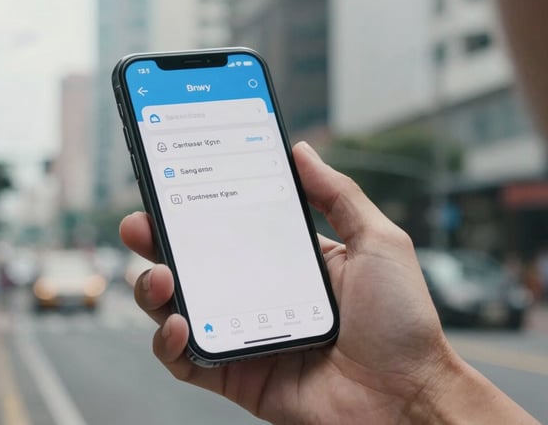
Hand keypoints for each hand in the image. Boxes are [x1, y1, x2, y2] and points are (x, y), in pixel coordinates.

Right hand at [120, 142, 538, 423]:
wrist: (407, 397)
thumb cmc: (402, 322)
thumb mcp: (378, 242)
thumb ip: (338, 195)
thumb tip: (301, 151)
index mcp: (288, 261)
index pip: (230, 226)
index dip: (197, 205)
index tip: (173, 180)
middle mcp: (258, 294)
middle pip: (193, 264)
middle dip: (158, 242)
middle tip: (140, 224)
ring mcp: (243, 334)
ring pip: (177, 308)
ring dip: (153, 289)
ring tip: (158, 275)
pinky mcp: (235, 375)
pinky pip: (185, 361)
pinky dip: (168, 343)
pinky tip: (178, 323)